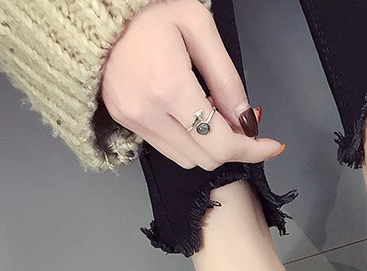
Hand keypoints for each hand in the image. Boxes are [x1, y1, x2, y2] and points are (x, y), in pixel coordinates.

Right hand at [101, 0, 282, 169]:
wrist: (96, 11)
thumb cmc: (147, 11)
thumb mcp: (198, 26)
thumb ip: (226, 78)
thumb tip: (246, 118)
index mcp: (169, 86)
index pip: (221, 143)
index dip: (252, 150)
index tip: (270, 146)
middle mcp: (147, 110)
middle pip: (207, 157)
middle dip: (232, 146)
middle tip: (239, 121)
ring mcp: (133, 119)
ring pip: (188, 159)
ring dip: (208, 143)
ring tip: (208, 108)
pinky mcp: (125, 121)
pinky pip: (168, 149)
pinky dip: (187, 140)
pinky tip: (188, 113)